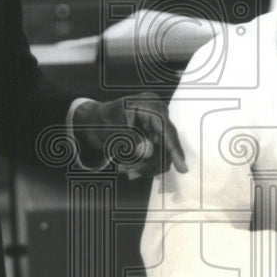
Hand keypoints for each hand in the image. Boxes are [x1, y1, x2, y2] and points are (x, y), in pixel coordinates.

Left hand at [72, 94, 187, 176]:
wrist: (94, 123)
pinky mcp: (156, 139)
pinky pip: (157, 158)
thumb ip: (130, 139)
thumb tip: (149, 152)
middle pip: (166, 146)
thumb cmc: (101, 120)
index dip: (173, 149)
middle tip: (128, 172)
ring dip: (144, 167)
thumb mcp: (112, 128)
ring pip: (162, 156)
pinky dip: (143, 166)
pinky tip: (129, 168)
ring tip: (124, 169)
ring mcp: (158, 127)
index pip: (165, 128)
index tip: (182, 168)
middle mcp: (159, 115)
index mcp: (149, 104)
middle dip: (149, 163)